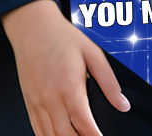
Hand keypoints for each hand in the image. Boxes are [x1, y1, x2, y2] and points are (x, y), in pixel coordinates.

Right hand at [2, 0, 129, 135]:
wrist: (32, 26)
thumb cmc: (61, 36)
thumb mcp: (92, 53)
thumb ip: (109, 82)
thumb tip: (123, 104)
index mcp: (69, 85)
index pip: (84, 124)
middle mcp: (50, 98)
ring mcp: (37, 102)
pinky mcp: (29, 103)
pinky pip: (37, 130)